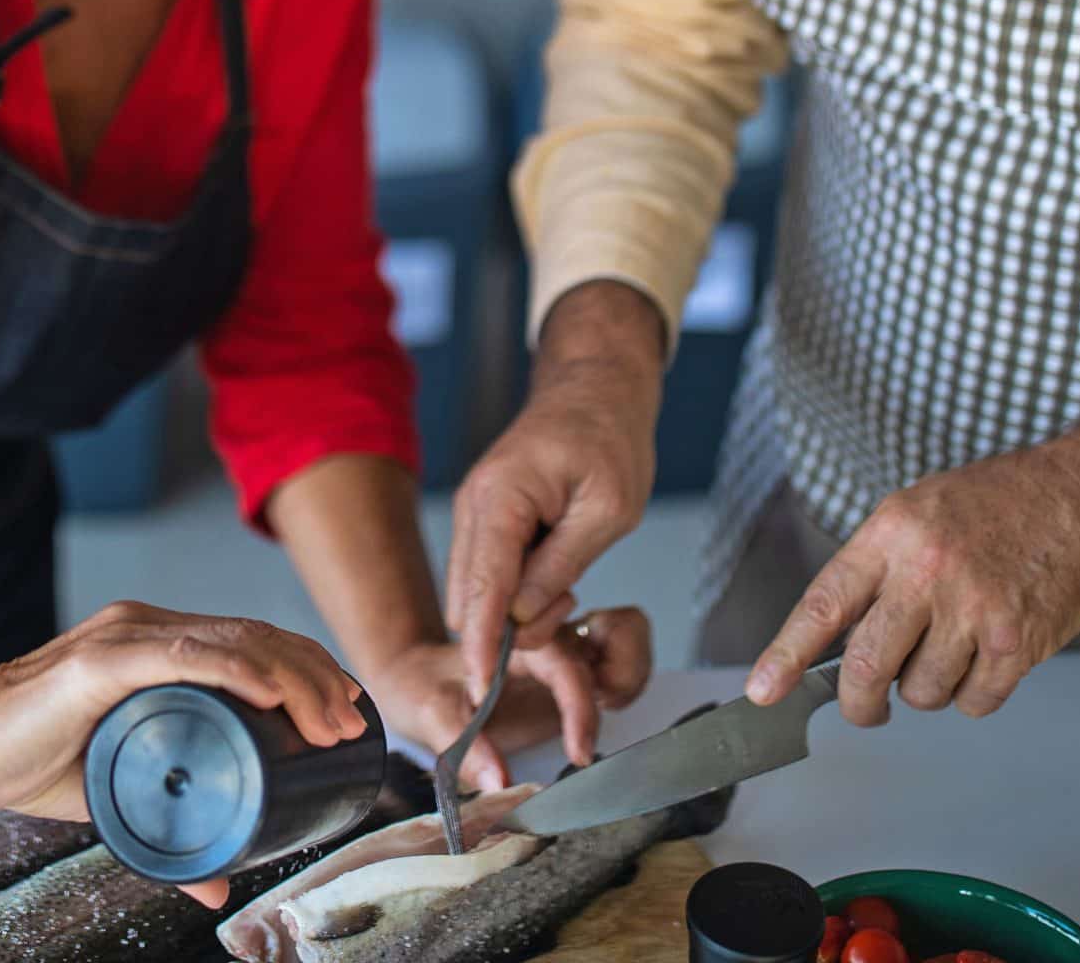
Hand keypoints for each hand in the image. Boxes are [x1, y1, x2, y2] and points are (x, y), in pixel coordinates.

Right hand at [0, 601, 365, 905]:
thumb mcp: (118, 797)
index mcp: (158, 646)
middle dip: (315, 675)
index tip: (347, 711)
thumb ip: (168, 836)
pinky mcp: (100, 661)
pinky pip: (182, 656)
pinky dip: (235, 669)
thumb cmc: (34, 760)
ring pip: (232, 641)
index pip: (253, 642)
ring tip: (331, 718)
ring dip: (293, 677)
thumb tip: (218, 890)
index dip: (308, 669)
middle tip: (352, 724)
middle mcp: (149, 628)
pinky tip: (272, 691)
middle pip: (256, 637)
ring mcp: (127, 637)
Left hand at [364, 607, 654, 787]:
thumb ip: (464, 748)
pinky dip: (627, 679)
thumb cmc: (421, 689)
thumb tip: (501, 783)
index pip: (566, 663)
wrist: (416, 680)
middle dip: (627, 669)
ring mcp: (567, 650)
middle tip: (604, 713)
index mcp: (515, 639)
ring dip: (632, 671)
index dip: (581, 708)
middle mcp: (548, 637)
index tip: (580, 754)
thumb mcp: (429, 716)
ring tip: (607, 713)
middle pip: (618, 628)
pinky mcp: (576, 670)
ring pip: (628, 634)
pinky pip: (621, 657)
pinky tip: (596, 719)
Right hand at [445, 281, 666, 697]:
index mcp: (502, 498)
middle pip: (470, 596)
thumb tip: (524, 618)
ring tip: (568, 582)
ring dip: (512, 610)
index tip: (480, 692)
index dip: (483, 645)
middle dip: (506, 629)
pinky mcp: (487, 518)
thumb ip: (560, 565)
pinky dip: (513, 592)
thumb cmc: (610, 437)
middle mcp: (476, 505)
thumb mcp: (608, 509)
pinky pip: (488, 572)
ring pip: (475, 588)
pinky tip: (553, 576)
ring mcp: (476, 511)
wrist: (596, 386)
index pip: (484, 587)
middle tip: (568, 613)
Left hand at [747, 442, 1079, 726]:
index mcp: (891, 533)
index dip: (784, 655)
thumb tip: (836, 646)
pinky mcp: (1018, 641)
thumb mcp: (919, 512)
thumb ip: (878, 572)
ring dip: (929, 690)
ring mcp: (974, 608)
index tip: (761, 692)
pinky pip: (975, 702)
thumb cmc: (1001, 503)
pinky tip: (990, 656)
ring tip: (954, 647)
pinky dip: (976, 695)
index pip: (822, 606)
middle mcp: (927, 570)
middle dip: (859, 704)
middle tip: (867, 709)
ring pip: (922, 693)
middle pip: (866, 668)